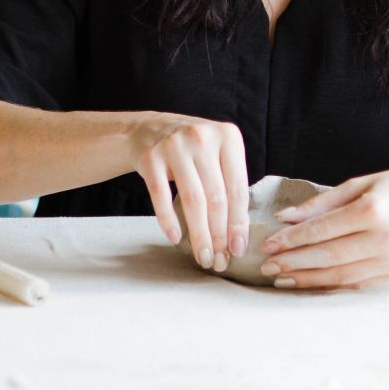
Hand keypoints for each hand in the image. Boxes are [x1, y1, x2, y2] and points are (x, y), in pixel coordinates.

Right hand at [127, 113, 249, 270]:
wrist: (149, 129)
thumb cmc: (192, 150)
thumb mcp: (218, 154)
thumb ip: (231, 183)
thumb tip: (238, 236)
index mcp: (228, 137)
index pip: (238, 189)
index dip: (239, 223)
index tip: (238, 249)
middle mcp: (202, 137)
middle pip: (216, 198)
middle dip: (219, 235)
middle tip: (219, 260)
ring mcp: (174, 145)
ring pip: (192, 200)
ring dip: (199, 234)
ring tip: (202, 256)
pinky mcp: (150, 157)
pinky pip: (161, 195)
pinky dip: (169, 220)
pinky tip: (176, 238)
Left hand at [260, 163, 388, 289]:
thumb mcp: (365, 183)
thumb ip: (324, 202)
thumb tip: (286, 217)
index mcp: (374, 210)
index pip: (322, 230)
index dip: (291, 240)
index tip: (268, 244)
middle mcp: (384, 240)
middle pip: (327, 257)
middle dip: (293, 263)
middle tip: (267, 266)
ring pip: (340, 277)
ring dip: (307, 279)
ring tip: (283, 278)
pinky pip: (358, 285)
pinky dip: (332, 285)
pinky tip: (312, 283)